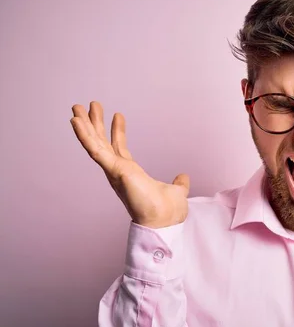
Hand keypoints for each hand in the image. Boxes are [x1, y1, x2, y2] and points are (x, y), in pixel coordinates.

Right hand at [70, 101, 189, 227]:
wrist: (165, 221)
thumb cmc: (168, 212)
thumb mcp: (177, 191)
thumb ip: (179, 183)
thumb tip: (183, 178)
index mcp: (130, 174)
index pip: (120, 149)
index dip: (118, 132)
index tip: (118, 115)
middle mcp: (118, 172)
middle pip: (103, 142)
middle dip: (95, 124)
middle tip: (88, 105)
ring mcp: (114, 170)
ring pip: (95, 144)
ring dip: (85, 125)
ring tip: (77, 107)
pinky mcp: (114, 170)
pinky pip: (96, 150)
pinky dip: (85, 135)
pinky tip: (76, 121)